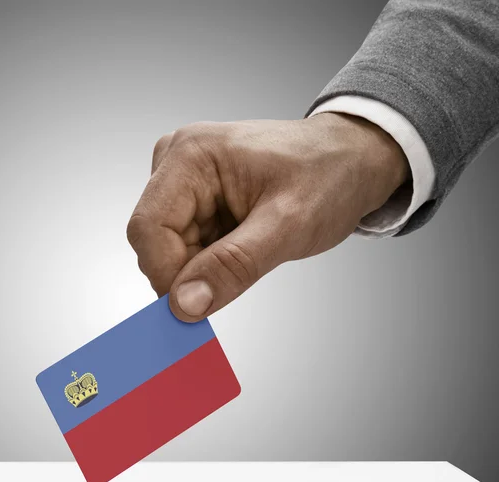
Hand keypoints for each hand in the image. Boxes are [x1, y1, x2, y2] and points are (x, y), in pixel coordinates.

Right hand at [127, 114, 408, 321]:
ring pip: (169, 250)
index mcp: (191, 155)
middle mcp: (177, 163)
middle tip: (238, 276)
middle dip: (190, 273)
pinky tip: (243, 248)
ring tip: (251, 251)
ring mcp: (184, 182)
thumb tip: (184, 304)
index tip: (196, 308)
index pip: (148, 228)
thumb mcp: (288, 225)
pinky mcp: (195, 200)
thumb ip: (233, 265)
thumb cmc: (328, 176)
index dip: (166, 275)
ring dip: (204, 268)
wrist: (350, 161)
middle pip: (155, 242)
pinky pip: (186, 248)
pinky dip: (210, 263)